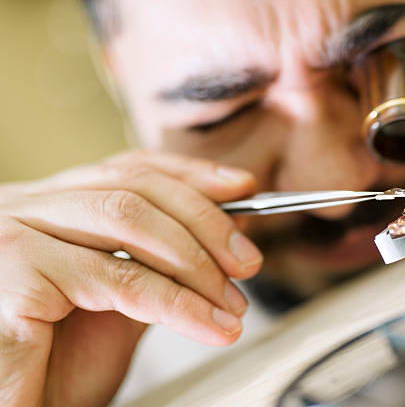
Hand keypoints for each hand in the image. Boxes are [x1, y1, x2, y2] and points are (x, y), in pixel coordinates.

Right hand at [0, 150, 261, 405]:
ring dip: (197, 265)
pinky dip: (177, 303)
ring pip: (129, 221)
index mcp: (48, 206)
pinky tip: (208, 324)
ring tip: (232, 305)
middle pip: (133, 188)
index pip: (128, 170)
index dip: (191, 175)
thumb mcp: (123, 304)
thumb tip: (222, 234)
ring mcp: (14, 232)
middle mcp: (25, 207)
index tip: (242, 189)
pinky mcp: (15, 271)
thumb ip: (162, 263)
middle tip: (247, 261)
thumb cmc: (56, 368)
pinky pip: (119, 278)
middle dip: (205, 223)